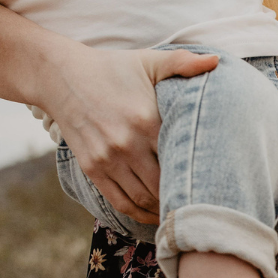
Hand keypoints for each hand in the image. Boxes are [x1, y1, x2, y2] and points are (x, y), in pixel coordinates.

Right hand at [48, 46, 218, 224]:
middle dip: (186, 196)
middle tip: (208, 203)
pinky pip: (120, 201)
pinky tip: (156, 216)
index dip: (200, 171)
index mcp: (147, 120)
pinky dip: (140, 214)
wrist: (61, 75)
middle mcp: (127, 143)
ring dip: (165, 210)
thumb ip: (184, 63)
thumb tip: (217, 61)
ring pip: (144, 198)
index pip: (181, 157)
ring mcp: (108, 159)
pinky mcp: (92, 168)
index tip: (217, 179)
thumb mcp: (149, 61)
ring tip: (186, 213)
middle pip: (165, 184)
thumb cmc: (113, 68)